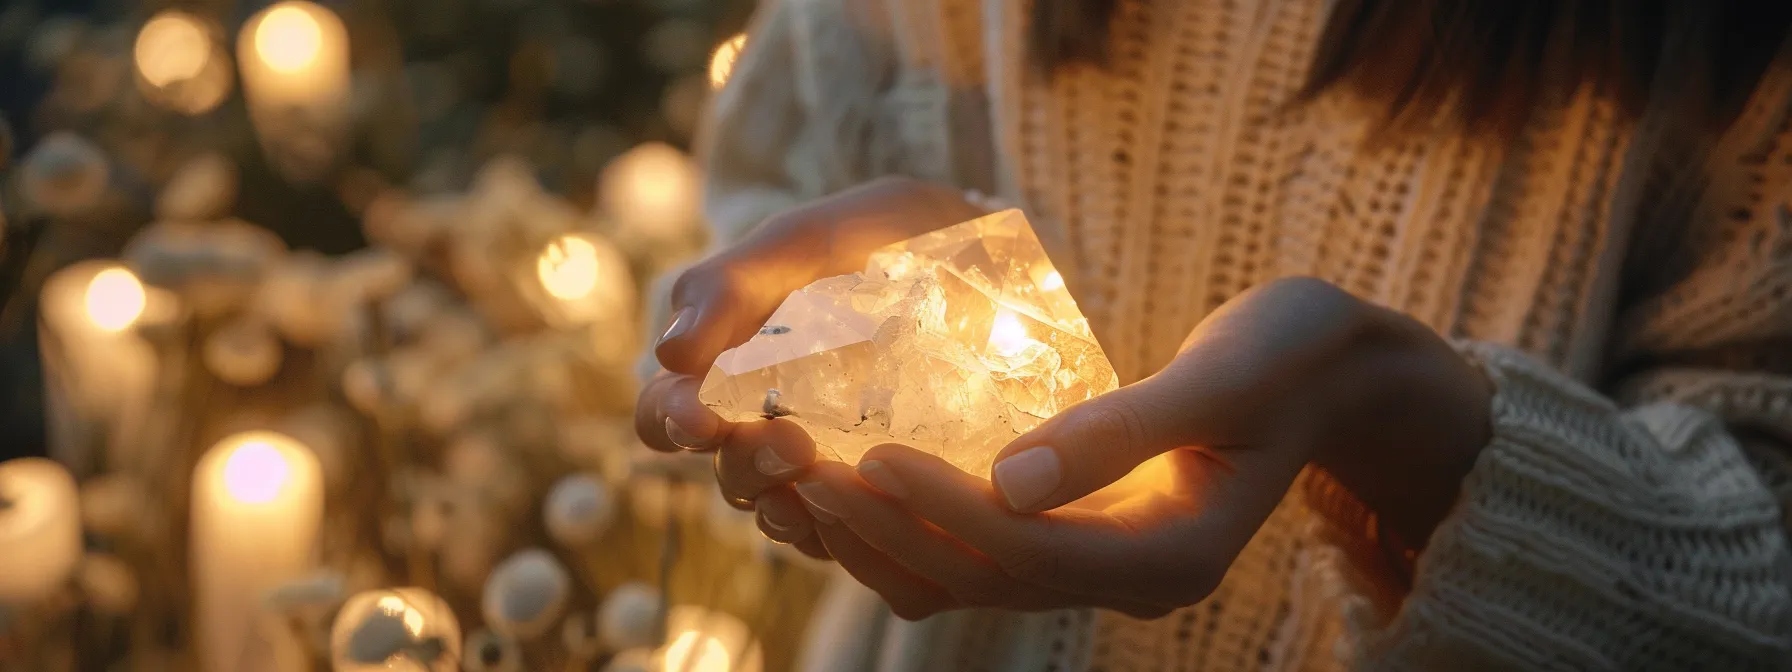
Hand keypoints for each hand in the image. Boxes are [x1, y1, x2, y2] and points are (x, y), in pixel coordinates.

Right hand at [634, 177, 988, 558]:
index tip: (700, 415)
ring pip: (780, 509)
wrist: (975, 244)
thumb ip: (732, 285)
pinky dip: (847, 524)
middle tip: (788, 441)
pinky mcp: (880, 490)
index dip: (673, 421)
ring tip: (823, 472)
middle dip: (746, 462)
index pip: (669, 415)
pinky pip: (847, 530)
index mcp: (726, 369)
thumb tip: (669, 353)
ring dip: (790, 500)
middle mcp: (763, 425)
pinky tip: (866, 504)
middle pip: (726, 472)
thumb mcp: (803, 241)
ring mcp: (821, 464)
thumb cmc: (872, 237)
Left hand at [788, 277, 1493, 617]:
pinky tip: (854, 478)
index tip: (869, 454)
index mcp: (1173, 556)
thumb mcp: (1224, 378)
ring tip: (802, 481)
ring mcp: (1103, 567)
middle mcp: (1132, 581)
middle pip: (985, 579)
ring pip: (969, 579)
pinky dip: (913, 525)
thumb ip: (1121, 428)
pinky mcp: (1080, 538)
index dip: (945, 509)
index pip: (1032, 550)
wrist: (1331, 374)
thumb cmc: (1290, 357)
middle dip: (889, 527)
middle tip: (802, 469)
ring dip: (884, 537)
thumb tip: (1009, 481)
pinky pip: (979, 553)